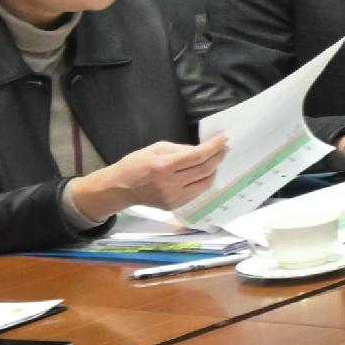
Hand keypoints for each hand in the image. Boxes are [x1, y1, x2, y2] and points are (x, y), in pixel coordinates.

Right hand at [67, 136, 225, 221]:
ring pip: (205, 183)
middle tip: (224, 147)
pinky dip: (204, 180)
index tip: (224, 138)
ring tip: (216, 159)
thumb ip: (181, 149)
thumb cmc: (136, 164)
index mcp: (164, 166)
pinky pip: (197, 192)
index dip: (214, 147)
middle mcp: (170, 184)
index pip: (198, 156)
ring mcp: (174, 197)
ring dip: (214, 169)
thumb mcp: (157, 148)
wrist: (120, 188)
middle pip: (205, 170)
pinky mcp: (175, 205)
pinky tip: (204, 172)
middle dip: (218, 157)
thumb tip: (202, 150)